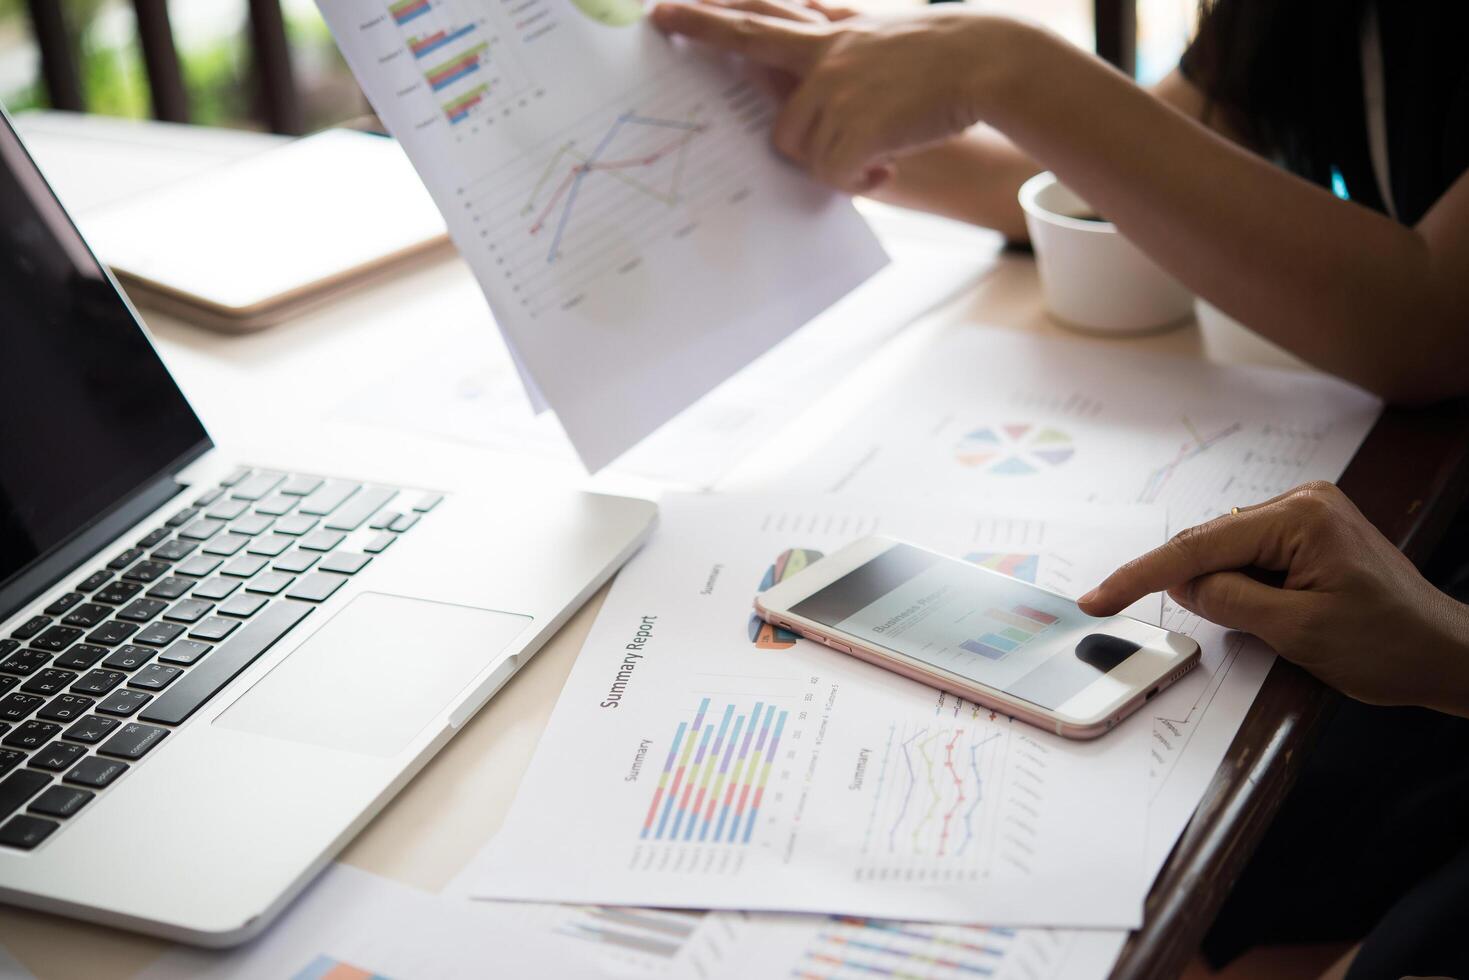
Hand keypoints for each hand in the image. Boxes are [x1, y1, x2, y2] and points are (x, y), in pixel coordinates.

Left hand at [651, 1, 1016, 191]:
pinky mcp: (852, 128)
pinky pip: (832, 176)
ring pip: (800, 149)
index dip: (710, 18)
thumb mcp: (885, 40)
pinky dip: (857, 182)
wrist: (989, 60)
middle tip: (658, 16)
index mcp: (832, 39)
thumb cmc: (947, 60)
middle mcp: (824, 58)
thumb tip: (817, 57)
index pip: (760, 22)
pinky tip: (885, 170)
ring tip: (876, 154)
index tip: (663, 8)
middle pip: (753, 57)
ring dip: (832, 162)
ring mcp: (835, 91)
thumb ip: (843, 45)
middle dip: (703, 29)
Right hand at [1078, 482, 1468, 715]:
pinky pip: (1249, 559)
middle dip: (1193, 586)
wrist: (1443, 654)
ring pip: (1226, 554)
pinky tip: (1272, 614)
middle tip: (1195, 623)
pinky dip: (1241, 588)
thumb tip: (1183, 584)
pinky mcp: (1307, 536)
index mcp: (1300, 517)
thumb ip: (1229, 600)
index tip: (1097, 598)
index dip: (1141, 574)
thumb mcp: (1297, 631)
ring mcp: (1305, 516)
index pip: (1199, 546)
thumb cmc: (1388, 644)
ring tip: (1277, 627)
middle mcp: (1300, 502)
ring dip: (1226, 592)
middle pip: (1210, 545)